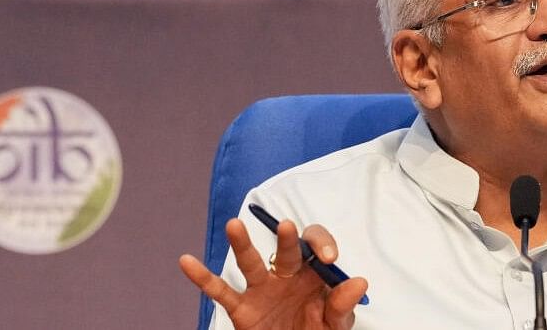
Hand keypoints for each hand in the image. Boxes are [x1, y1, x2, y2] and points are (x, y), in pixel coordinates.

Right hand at [179, 218, 368, 329]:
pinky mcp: (242, 309)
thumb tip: (359, 281)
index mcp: (313, 275)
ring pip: (250, 263)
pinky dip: (203, 278)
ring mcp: (262, 290)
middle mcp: (287, 276)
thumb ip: (343, 305)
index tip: (329, 259)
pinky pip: (221, 291)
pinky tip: (187, 261)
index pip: (316, 248)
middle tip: (287, 228)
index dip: (323, 246)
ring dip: (242, 244)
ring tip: (234, 225)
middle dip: (286, 240)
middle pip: (286, 251)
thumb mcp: (335, 323)